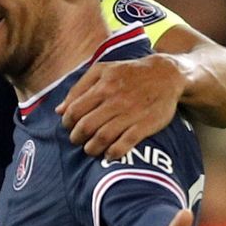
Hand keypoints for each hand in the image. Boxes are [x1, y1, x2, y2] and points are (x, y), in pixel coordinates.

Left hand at [55, 54, 184, 158]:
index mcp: (102, 86)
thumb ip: (78, 88)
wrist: (166, 74)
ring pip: (103, 137)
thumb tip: (59, 110)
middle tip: (77, 140)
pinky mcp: (145, 125)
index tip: (69, 127)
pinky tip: (109, 155)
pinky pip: (125, 143)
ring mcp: (131, 114)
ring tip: (90, 149)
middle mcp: (115, 100)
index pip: (75, 111)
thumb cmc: (129, 73)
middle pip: (86, 126)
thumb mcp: (102, 70)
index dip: (68, 123)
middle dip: (77, 137)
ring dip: (92, 148)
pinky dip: (114, 152)